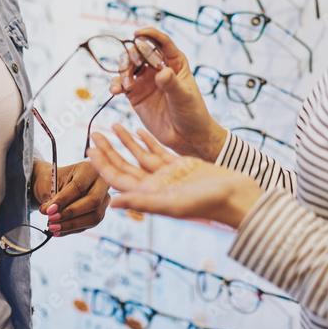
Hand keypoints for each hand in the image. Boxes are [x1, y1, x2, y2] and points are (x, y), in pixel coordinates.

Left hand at [31, 159, 110, 235]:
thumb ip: (50, 198)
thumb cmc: (53, 180)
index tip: (49, 210)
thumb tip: (50, 213)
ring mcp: (103, 199)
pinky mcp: (100, 212)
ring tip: (52, 227)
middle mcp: (100, 183)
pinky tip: (58, 230)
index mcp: (88, 169)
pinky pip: (89, 224)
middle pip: (93, 201)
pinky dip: (72, 229)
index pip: (79, 186)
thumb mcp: (48, 184)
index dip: (64, 200)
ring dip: (71, 224)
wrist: (56, 184)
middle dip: (71, 213)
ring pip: (94, 216)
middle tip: (51, 219)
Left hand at [87, 125, 263, 229]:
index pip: (118, 179)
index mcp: (151, 195)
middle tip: (94, 133)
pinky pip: (158, 151)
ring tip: (112, 125)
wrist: (238, 196)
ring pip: (140, 155)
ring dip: (125, 141)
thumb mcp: (175, 202)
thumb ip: (144, 202)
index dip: (103, 165)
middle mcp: (156, 186)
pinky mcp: (181, 165)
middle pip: (125, 166)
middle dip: (108, 150)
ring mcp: (168, 175)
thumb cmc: (209, 203)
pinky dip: (147, 140)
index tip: (89, 149)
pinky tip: (138, 129)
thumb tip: (113, 203)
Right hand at [111, 27, 227, 160]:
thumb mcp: (184, 97)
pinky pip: (121, 84)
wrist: (186, 137)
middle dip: (132, 55)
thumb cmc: (191, 113)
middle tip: (133, 67)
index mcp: (175, 62)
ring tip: (126, 85)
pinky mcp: (135, 94)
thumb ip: (171, 84)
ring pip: (127, 65)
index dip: (149, 34)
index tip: (138, 33)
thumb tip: (161, 72)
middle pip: (140, 51)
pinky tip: (116, 90)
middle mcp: (157, 68)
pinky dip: (115, 84)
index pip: (161, 42)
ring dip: (122, 70)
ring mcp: (145, 80)